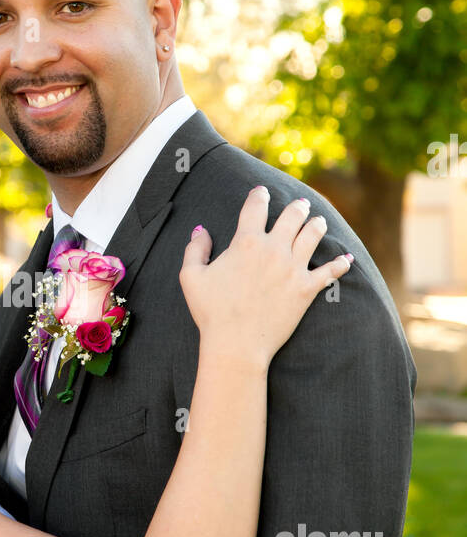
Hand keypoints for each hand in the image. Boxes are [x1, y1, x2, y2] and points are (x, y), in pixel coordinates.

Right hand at [180, 186, 352, 367]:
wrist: (236, 344)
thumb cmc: (210, 312)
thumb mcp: (190, 277)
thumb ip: (195, 249)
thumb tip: (201, 230)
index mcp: (246, 242)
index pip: (256, 208)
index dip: (259, 196)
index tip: (262, 192)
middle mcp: (273, 249)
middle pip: (292, 216)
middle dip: (297, 206)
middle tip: (300, 204)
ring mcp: (293, 268)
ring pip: (313, 234)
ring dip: (317, 224)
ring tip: (318, 221)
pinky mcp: (307, 289)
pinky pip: (330, 271)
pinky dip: (340, 263)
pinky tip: (347, 259)